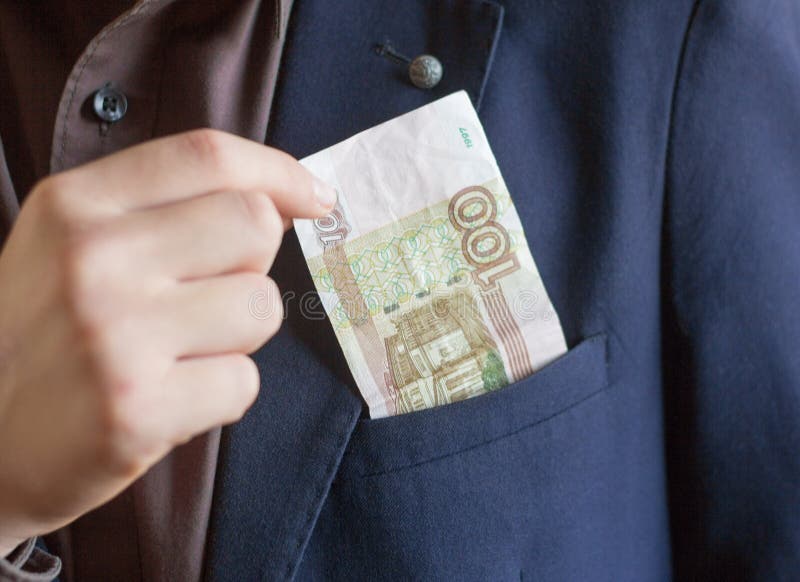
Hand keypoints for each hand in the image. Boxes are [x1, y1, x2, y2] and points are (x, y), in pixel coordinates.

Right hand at [0, 129, 334, 555]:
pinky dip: (220, 396)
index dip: (279, 171)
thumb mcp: (74, 248)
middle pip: (252, 225)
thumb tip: (281, 199)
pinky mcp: (134, 409)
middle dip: (251, 265)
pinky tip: (168, 401)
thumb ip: (166, 211)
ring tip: (177, 356)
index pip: (206, 157)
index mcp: (75, 206)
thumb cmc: (44, 338)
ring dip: (237, 336)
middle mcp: (92, 259)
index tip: (317, 199)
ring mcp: (113, 335)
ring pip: (260, 306)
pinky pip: (243, 383)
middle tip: (204, 300)